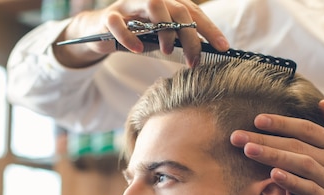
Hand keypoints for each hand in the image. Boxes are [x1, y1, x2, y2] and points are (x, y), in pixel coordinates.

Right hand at [54, 0, 228, 67]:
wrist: (99, 30)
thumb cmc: (135, 33)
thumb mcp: (160, 37)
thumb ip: (179, 40)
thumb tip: (203, 53)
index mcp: (167, 3)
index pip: (194, 12)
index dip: (210, 29)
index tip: (224, 48)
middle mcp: (151, 0)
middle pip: (179, 9)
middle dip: (190, 36)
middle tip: (194, 60)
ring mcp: (129, 5)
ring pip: (153, 4)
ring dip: (165, 28)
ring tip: (167, 50)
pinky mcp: (109, 16)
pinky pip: (119, 22)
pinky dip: (129, 37)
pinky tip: (137, 50)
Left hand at [229, 100, 323, 194]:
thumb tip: (323, 103)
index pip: (306, 128)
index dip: (282, 123)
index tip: (257, 119)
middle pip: (297, 143)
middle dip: (265, 138)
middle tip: (238, 135)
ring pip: (300, 163)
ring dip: (273, 155)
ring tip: (248, 150)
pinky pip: (308, 188)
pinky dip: (291, 181)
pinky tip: (273, 175)